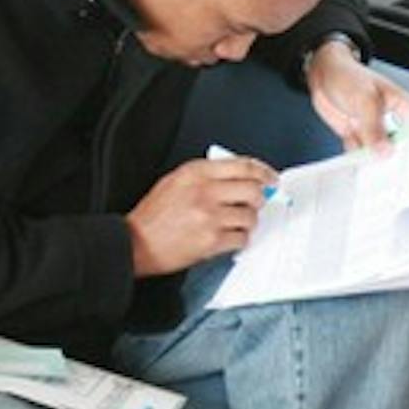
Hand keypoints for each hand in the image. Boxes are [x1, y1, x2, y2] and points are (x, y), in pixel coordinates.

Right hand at [125, 154, 278, 276]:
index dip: (264, 172)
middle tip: (252, 204)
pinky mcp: (212, 240)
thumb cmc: (154, 215)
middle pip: (253, 190)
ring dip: (246, 222)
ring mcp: (209, 216)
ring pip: (250, 216)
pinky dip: (239, 239)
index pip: (243, 166)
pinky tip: (226, 237)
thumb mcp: (175, 182)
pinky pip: (242, 238)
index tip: (271, 178)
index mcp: (195, 173)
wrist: (137, 243)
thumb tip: (241, 177)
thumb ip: (207, 176)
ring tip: (232, 224)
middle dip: (258, 199)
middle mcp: (204, 192)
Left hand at [307, 38, 408, 153]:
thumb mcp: (366, 100)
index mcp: (403, 107)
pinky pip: (360, 153)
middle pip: (400, 147)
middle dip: (392, 157)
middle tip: (386, 163)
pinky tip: (352, 145)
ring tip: (365, 152)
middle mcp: (391, 121)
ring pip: (378, 153)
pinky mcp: (358, 136)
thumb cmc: (349, 75)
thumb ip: (375, 127)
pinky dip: (355, 155)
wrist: (322, 74)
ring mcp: (374, 130)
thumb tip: (385, 150)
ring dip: (370, 157)